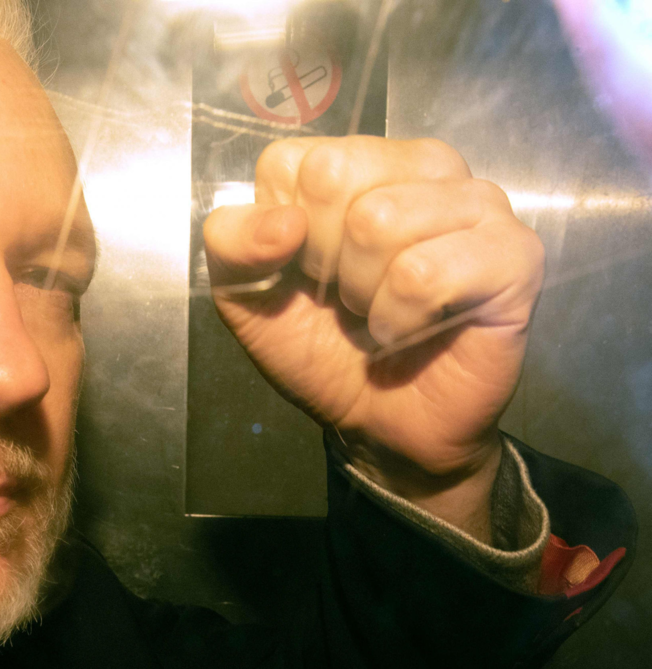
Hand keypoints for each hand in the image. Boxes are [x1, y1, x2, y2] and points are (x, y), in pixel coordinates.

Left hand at [203, 136, 543, 535]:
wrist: (378, 426)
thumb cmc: (318, 348)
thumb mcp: (246, 295)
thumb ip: (232, 243)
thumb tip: (284, 221)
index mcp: (356, 161)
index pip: (290, 162)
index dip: (282, 233)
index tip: (305, 270)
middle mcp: (421, 166)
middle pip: (335, 176)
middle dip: (324, 259)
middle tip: (348, 296)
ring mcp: (477, 202)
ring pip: (381, 220)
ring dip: (365, 292)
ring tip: (383, 311)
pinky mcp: (515, 253)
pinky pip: (427, 273)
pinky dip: (402, 318)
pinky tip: (415, 329)